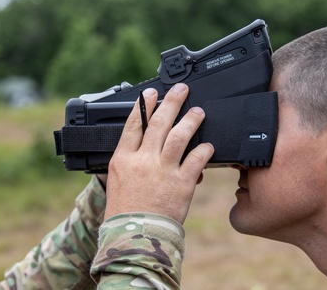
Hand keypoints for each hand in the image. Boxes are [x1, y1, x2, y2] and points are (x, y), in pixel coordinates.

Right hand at [104, 83, 213, 223]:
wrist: (136, 237)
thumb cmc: (125, 212)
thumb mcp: (117, 180)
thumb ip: (129, 160)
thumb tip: (142, 143)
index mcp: (123, 159)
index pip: (134, 124)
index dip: (143, 106)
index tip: (150, 93)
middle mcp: (143, 161)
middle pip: (158, 123)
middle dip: (171, 102)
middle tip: (180, 90)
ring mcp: (163, 171)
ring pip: (179, 136)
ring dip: (190, 120)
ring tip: (198, 111)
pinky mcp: (182, 184)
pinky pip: (196, 160)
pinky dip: (204, 150)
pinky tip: (209, 144)